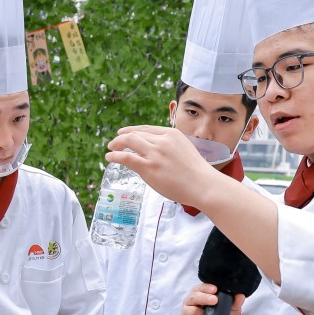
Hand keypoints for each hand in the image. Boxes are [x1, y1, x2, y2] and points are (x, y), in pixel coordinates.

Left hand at [106, 126, 220, 206]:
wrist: (203, 185)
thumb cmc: (197, 173)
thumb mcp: (185, 150)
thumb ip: (170, 147)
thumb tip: (156, 151)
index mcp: (172, 134)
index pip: (147, 129)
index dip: (133, 130)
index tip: (124, 132)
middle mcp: (162, 141)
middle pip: (136, 134)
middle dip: (122, 137)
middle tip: (114, 142)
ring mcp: (155, 153)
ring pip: (129, 142)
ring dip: (116, 144)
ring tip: (110, 148)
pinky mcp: (148, 167)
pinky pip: (126, 157)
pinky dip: (115, 155)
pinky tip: (110, 157)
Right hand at [180, 283, 244, 314]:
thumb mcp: (233, 310)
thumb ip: (235, 302)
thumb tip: (240, 295)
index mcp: (200, 294)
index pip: (200, 288)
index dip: (206, 287)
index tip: (215, 289)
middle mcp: (191, 302)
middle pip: (193, 297)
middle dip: (204, 298)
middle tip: (214, 300)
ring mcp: (186, 313)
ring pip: (191, 311)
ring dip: (201, 314)